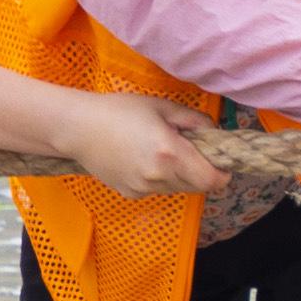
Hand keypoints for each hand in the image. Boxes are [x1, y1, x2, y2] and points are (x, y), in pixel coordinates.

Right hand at [70, 94, 227, 199]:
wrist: (77, 128)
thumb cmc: (119, 110)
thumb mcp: (161, 107)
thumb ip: (194, 120)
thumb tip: (214, 132)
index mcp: (170, 154)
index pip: (212, 180)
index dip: (222, 172)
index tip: (221, 159)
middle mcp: (159, 177)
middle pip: (197, 186)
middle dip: (201, 170)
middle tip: (191, 148)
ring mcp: (144, 189)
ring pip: (177, 188)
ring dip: (181, 175)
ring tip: (162, 150)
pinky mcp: (130, 193)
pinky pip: (157, 189)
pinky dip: (160, 178)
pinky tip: (142, 158)